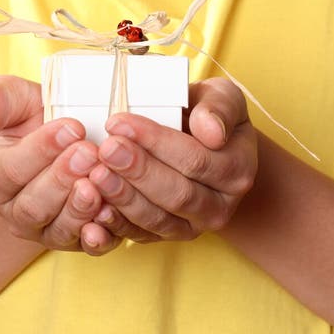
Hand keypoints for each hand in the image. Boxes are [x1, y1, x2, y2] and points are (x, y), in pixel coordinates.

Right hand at [0, 76, 120, 255]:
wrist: (65, 144)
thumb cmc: (35, 118)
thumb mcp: (16, 99)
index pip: (11, 169)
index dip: (41, 149)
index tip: (72, 127)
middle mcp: (16, 212)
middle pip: (33, 206)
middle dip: (62, 179)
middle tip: (89, 152)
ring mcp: (46, 231)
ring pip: (59, 229)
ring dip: (80, 208)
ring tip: (98, 182)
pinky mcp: (77, 242)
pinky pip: (87, 246)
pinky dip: (100, 235)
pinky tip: (110, 214)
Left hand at [88, 78, 256, 242]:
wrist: (202, 143)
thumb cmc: (207, 114)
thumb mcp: (222, 97)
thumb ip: (219, 107)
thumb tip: (211, 132)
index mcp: (237, 169)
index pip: (195, 159)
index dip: (155, 142)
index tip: (120, 121)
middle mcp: (220, 206)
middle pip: (176, 193)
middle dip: (137, 170)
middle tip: (105, 149)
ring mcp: (193, 225)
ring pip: (157, 219)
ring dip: (123, 198)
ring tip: (96, 174)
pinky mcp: (166, 236)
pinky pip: (141, 235)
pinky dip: (116, 225)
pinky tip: (96, 208)